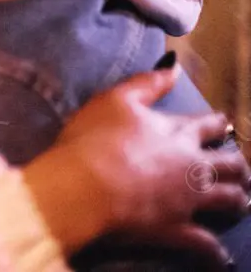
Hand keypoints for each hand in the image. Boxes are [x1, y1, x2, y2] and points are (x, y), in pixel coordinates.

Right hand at [24, 66, 249, 269]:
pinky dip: (216, 252)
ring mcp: (189, 200)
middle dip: (238, 165)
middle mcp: (192, 165)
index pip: (207, 125)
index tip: (223, 124)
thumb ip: (147, 83)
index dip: (217, 124)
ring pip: (228, 199)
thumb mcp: (116, 99)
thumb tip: (174, 67)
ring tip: (241, 201)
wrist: (85, 185)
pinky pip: (206, 245)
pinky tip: (222, 258)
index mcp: (177, 132)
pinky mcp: (179, 230)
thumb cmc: (95, 138)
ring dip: (238, 199)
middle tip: (241, 168)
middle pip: (230, 164)